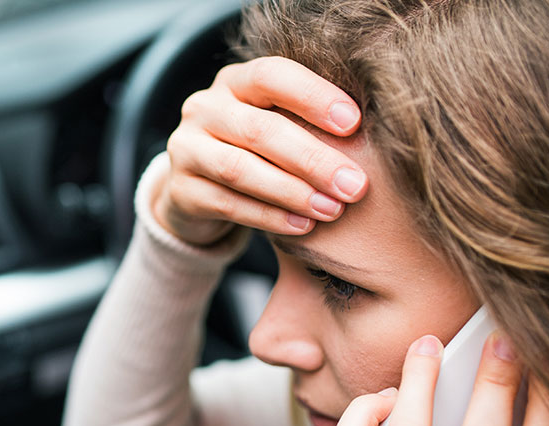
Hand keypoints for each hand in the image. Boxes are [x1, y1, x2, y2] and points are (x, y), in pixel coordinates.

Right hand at [154, 56, 368, 245]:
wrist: (199, 188)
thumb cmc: (257, 151)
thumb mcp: (278, 125)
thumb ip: (307, 123)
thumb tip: (368, 138)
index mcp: (235, 82)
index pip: (271, 76)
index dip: (312, 96)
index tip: (354, 123)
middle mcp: (204, 109)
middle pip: (259, 130)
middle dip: (313, 159)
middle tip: (355, 185)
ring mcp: (185, 149)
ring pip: (239, 170)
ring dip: (292, 191)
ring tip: (331, 209)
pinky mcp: (180, 191)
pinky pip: (228, 204)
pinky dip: (269, 217)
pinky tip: (302, 226)